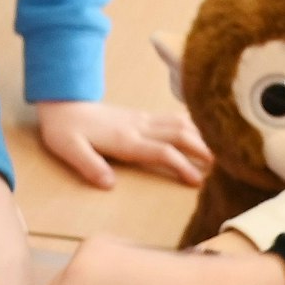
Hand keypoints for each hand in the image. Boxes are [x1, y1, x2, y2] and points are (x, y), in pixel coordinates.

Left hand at [36, 100, 212, 188]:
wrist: (60, 101)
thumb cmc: (63, 128)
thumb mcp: (68, 149)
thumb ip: (89, 165)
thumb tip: (109, 184)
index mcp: (125, 139)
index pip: (161, 151)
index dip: (181, 165)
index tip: (198, 181)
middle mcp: (138, 127)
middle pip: (179, 134)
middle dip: (202, 148)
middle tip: (223, 165)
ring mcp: (140, 119)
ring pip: (179, 122)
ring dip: (200, 134)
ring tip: (218, 149)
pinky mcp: (138, 116)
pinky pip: (170, 117)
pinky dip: (189, 122)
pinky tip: (199, 129)